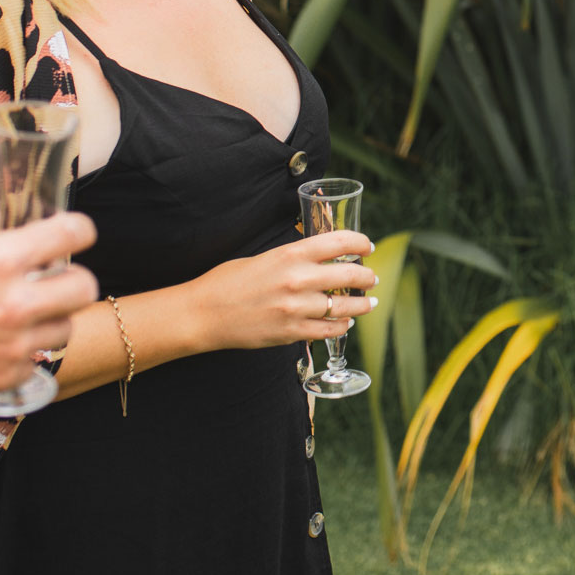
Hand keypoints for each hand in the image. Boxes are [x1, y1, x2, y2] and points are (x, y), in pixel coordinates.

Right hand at [0, 208, 98, 410]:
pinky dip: (24, 354)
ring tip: (22, 315)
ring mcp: (8, 346)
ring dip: (51, 318)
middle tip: (50, 279)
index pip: (72, 235)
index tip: (71, 234)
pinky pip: (35, 364)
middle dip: (72, 277)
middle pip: (85, 287)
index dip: (78, 230)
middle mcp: (11, 304)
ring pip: (66, 329)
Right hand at [185, 231, 378, 352]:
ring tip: (369, 303)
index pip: (340, 242)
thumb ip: (294, 258)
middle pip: (350, 276)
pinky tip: (346, 321)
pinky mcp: (291, 333)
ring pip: (345, 307)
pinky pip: (329, 330)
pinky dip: (343, 325)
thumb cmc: (228, 281)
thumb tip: (321, 258)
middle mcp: (298, 280)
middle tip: (371, 278)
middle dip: (367, 277)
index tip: (367, 247)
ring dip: (362, 304)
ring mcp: (296, 309)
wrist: (203, 314)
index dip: (360, 243)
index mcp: (290, 254)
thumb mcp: (265, 257)